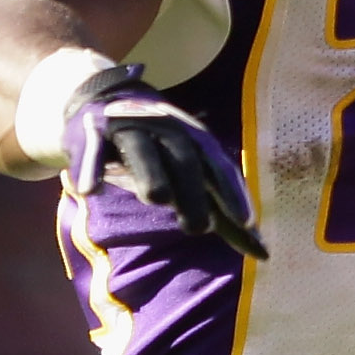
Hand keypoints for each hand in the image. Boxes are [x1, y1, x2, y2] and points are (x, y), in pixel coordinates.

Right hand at [67, 64, 266, 260]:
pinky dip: (91, 167)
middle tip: (198, 229)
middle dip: (193, 192)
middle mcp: (168, 131)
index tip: (247, 222)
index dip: (232, 193)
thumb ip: (222, 210)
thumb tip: (264, 253)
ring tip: (157, 197)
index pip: (219, 168)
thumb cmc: (161, 149)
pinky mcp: (96, 132)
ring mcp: (132, 129)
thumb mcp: (193, 174)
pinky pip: (94, 150)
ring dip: (152, 174)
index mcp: (195, 141)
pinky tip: (90, 189)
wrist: (107, 101)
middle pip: (184, 161)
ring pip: (144, 152)